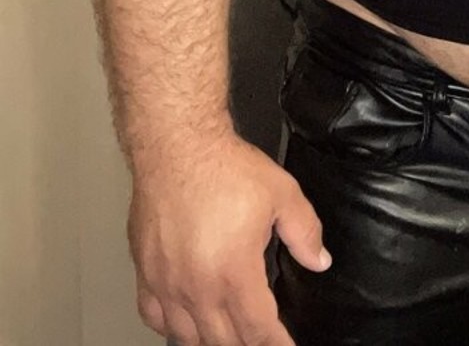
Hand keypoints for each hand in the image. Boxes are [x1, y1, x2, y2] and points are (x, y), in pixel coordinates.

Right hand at [129, 131, 330, 344]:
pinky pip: (154, 316)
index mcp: (234, 273)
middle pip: (223, 340)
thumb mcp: (282, 194)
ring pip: (187, 336)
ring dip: (211, 340)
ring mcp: (167, 283)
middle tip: (260, 341)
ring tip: (228, 337)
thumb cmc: (225, 167)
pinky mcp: (145, 271)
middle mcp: (198, 287)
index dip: (275, 345)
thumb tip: (319, 260)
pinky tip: (184, 323)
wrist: (177, 147)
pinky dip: (171, 327)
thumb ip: (304, 232)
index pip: (258, 330)